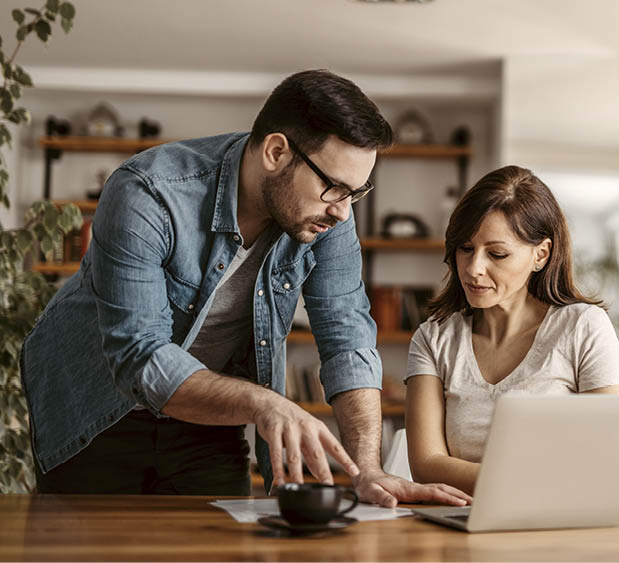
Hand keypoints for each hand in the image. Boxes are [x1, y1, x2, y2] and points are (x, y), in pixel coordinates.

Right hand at [253, 393, 359, 486]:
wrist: (270, 403)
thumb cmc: (292, 420)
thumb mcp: (307, 433)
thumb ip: (312, 454)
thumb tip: (321, 475)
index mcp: (318, 428)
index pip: (335, 446)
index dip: (345, 460)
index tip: (355, 472)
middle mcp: (306, 427)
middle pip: (316, 452)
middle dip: (323, 470)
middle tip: (327, 485)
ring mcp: (290, 429)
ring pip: (294, 455)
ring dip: (297, 474)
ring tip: (299, 487)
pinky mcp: (274, 431)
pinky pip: (276, 453)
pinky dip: (277, 469)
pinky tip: (279, 481)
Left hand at [352, 469, 472, 507]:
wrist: (365, 475)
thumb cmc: (368, 484)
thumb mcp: (370, 492)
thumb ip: (380, 497)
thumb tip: (392, 503)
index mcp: (407, 488)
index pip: (431, 493)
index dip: (446, 498)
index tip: (460, 503)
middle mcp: (414, 487)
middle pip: (440, 488)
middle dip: (457, 494)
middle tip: (474, 502)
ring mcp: (415, 488)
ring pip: (439, 489)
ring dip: (455, 493)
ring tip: (470, 501)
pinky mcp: (415, 491)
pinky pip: (434, 492)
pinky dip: (447, 494)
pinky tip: (453, 499)